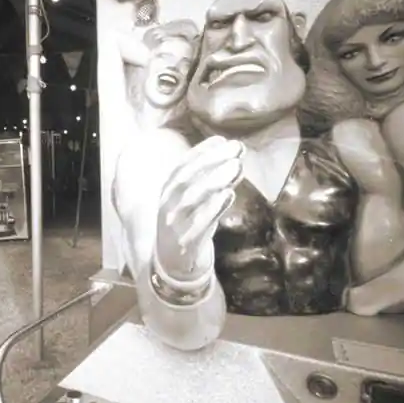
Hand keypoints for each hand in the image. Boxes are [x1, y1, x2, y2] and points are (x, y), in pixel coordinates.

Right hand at [155, 136, 244, 281]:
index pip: (182, 166)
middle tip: (235, 150)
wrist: (172, 263)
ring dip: (214, 180)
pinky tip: (228, 195)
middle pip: (185, 178)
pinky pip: (198, 223)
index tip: (222, 140)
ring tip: (235, 167)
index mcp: (168, 191)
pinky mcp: (185, 242)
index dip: (201, 151)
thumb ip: (216, 180)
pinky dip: (212, 208)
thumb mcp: (200, 201)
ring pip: (191, 198)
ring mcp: (174, 223)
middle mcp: (168, 204)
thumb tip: (235, 156)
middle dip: (210, 161)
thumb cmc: (188, 224)